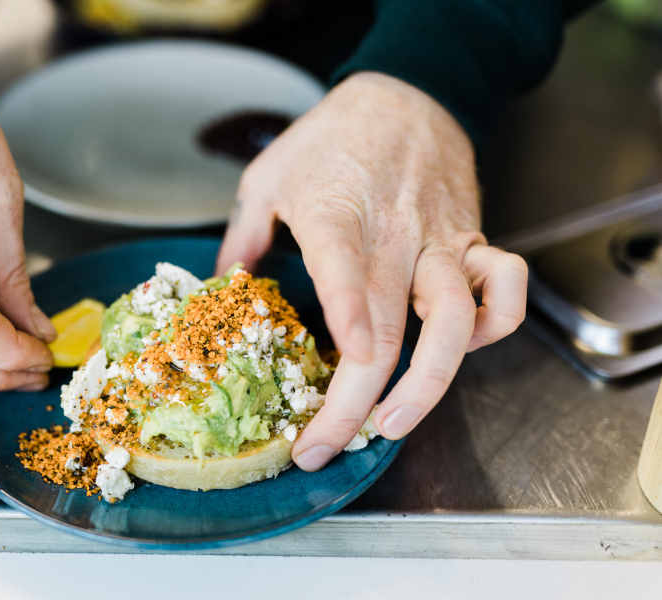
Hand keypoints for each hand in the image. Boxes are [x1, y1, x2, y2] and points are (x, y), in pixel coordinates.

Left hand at [217, 72, 527, 469]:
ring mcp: (441, 241)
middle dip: (355, 403)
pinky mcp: (473, 240)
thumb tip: (224, 287)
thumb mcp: (266, 175)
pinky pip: (504, 289)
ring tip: (392, 426)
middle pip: (388, 331)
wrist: (406, 93)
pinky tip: (459, 350)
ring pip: (454, 321)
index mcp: (337, 216)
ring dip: (430, 384)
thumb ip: (243, 235)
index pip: (343, 270)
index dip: (346, 319)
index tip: (334, 372)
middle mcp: (395, 235)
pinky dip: (494, 327)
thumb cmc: (330, 137)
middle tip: (323, 447)